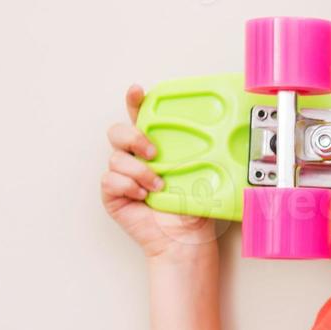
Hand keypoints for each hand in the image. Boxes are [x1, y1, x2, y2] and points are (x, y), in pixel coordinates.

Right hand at [100, 84, 216, 260]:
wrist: (184, 238)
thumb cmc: (192, 207)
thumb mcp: (201, 173)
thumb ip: (199, 152)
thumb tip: (221, 133)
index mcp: (154, 147)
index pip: (140, 117)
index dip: (135, 101)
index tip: (138, 91)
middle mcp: (135, 158)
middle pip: (117, 131)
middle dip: (133, 137)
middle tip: (153, 152)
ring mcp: (122, 176)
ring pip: (115, 158)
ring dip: (139, 172)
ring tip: (157, 186)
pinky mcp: (113, 194)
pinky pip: (109, 180)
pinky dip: (128, 187)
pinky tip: (142, 196)